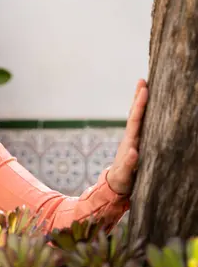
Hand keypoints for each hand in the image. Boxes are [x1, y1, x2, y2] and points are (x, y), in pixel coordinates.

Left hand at [106, 79, 147, 194]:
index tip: (144, 90)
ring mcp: (133, 139)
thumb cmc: (121, 180)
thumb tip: (133, 151)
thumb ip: (128, 164)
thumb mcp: (124, 175)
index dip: (139, 106)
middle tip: (142, 80)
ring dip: (141, 102)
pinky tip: (150, 106)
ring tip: (145, 87)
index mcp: (129, 142)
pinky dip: (145, 113)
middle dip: (138, 98)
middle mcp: (130, 138)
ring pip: (138, 117)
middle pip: (135, 114)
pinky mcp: (137, 142)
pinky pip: (142, 124)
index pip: (135, 120)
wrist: (116, 186)